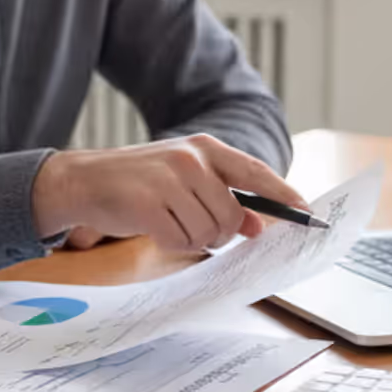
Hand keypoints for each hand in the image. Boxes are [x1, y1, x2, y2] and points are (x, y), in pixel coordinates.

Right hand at [32, 133, 310, 252]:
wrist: (83, 180)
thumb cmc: (138, 181)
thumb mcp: (184, 180)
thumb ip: (223, 197)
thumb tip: (258, 226)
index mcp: (205, 148)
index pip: (257, 172)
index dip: (284, 195)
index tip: (307, 213)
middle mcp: (192, 159)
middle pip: (232, 216)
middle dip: (218, 232)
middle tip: (192, 225)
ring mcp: (170, 180)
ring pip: (209, 233)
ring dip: (192, 238)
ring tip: (168, 221)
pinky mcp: (149, 204)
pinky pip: (181, 240)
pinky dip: (172, 243)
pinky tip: (154, 227)